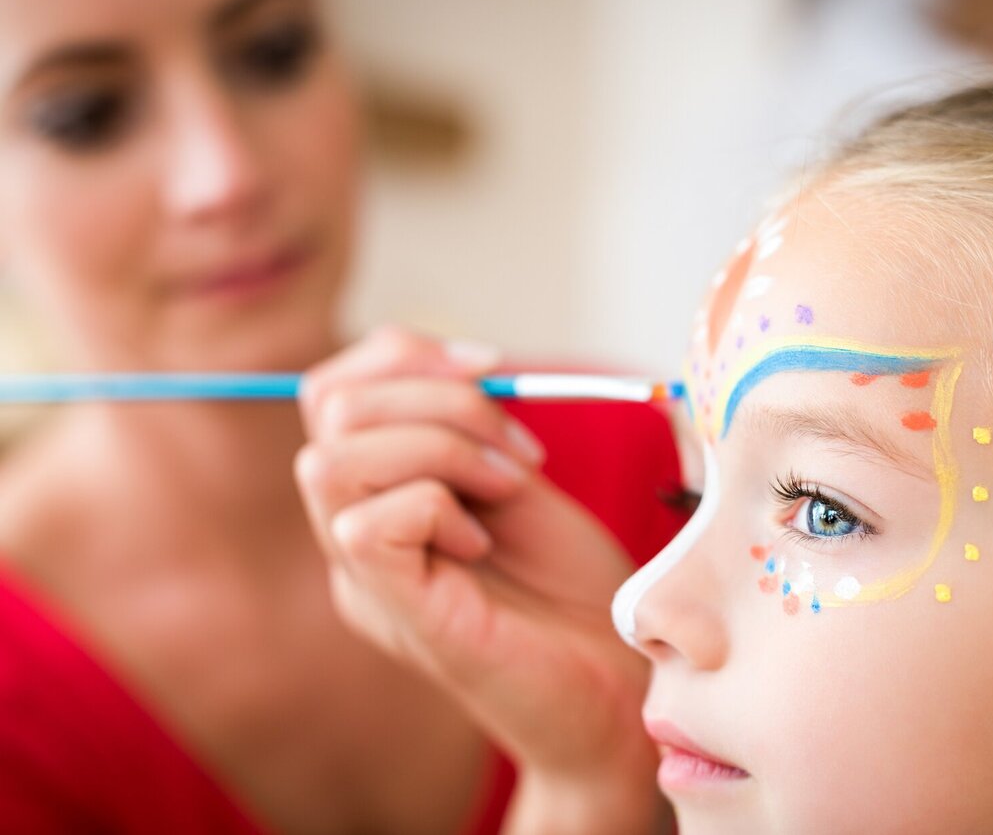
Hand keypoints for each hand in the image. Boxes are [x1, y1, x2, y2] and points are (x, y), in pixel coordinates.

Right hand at [296, 327, 662, 833]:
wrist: (619, 685)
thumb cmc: (575, 588)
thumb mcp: (517, 481)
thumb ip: (469, 429)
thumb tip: (458, 364)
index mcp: (378, 495)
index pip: (332, 390)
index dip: (404, 354)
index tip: (491, 366)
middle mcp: (353, 534)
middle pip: (326, 408)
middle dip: (437, 396)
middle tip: (517, 445)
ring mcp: (365, 579)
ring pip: (328, 462)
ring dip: (438, 446)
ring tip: (507, 486)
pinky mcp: (395, 615)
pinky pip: (365, 525)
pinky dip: (436, 506)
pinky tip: (485, 540)